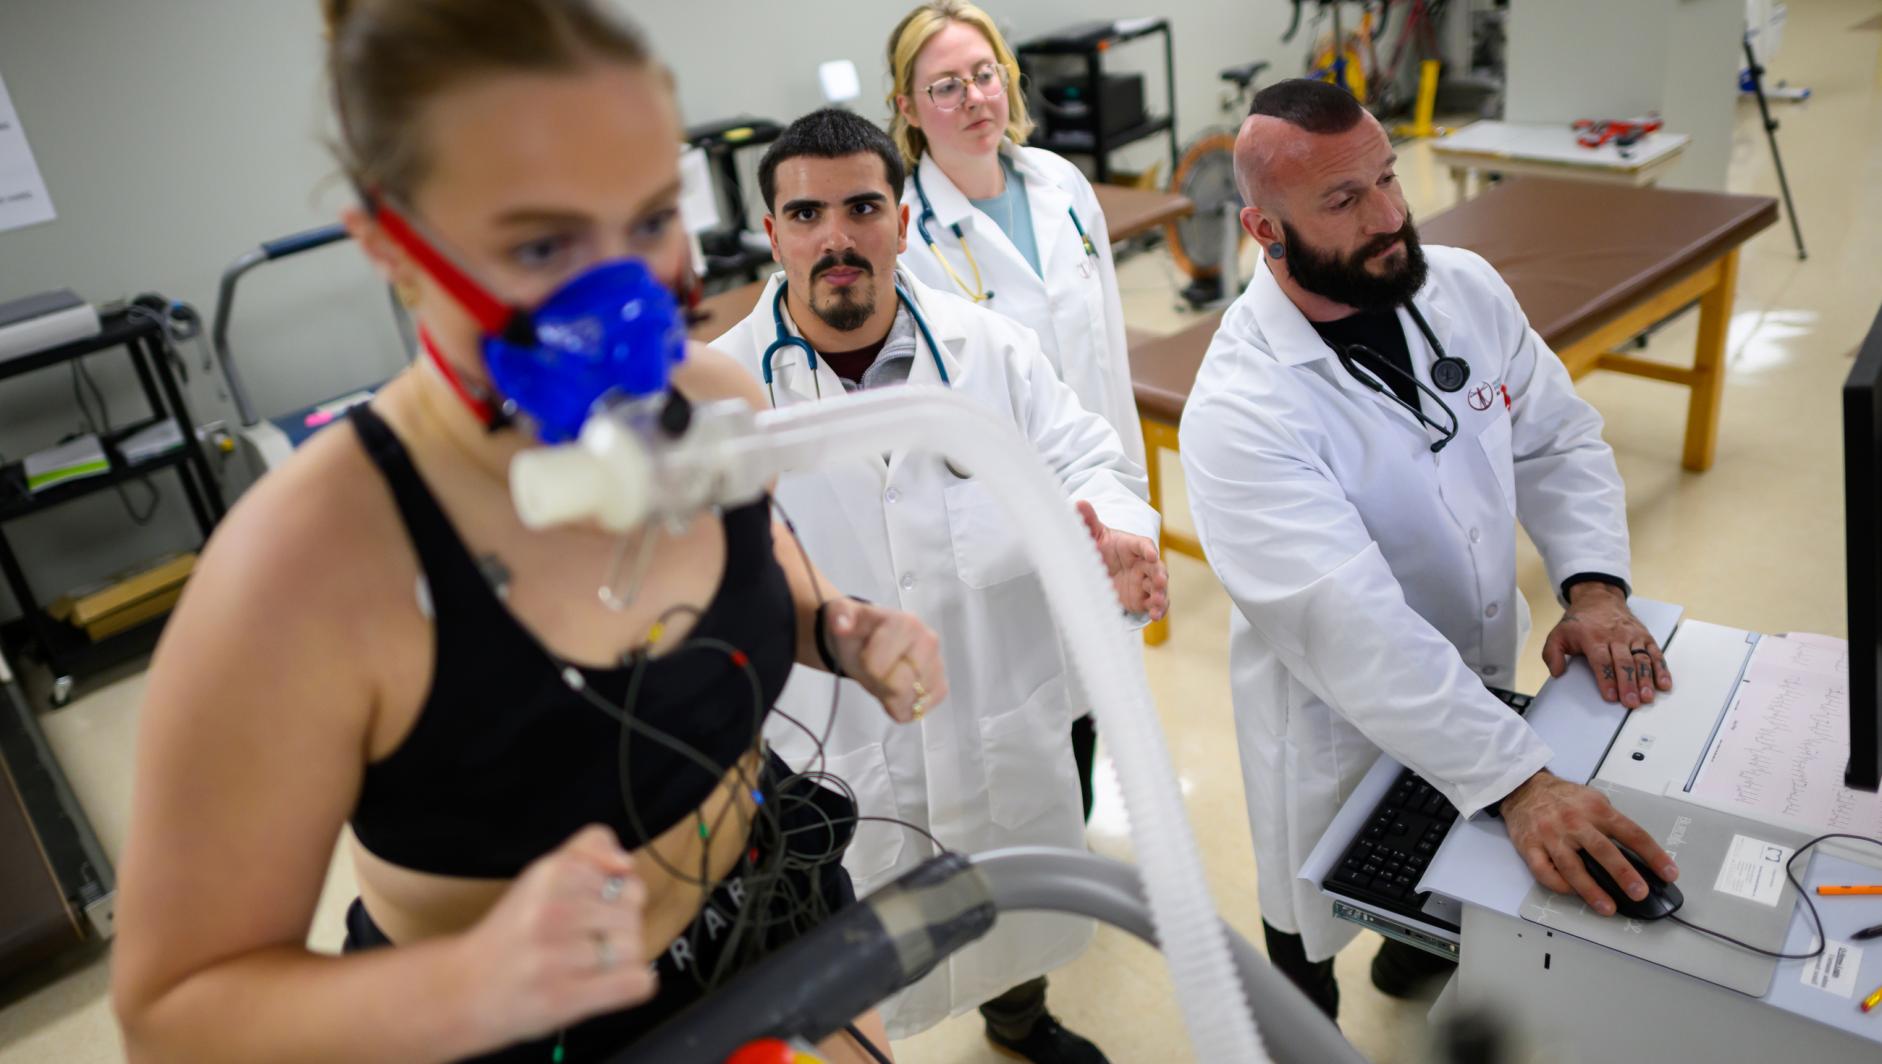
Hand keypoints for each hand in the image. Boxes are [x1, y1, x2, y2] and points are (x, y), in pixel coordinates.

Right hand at [455, 825, 654, 1046]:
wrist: (465, 987)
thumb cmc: (513, 933)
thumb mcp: (543, 875)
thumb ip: (589, 851)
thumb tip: (628, 863)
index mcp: (551, 873)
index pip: (627, 876)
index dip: (614, 895)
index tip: (586, 908)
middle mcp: (554, 909)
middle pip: (633, 913)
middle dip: (616, 928)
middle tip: (580, 942)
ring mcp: (558, 955)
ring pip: (635, 948)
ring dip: (618, 961)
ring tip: (584, 966)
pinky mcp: (565, 997)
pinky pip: (636, 983)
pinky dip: (630, 986)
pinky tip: (605, 985)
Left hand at [822, 598, 946, 722]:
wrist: (870, 641)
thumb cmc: (859, 632)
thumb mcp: (842, 616)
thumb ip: (839, 616)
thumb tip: (841, 625)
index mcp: (907, 623)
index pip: (879, 667)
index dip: (865, 667)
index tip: (865, 655)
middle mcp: (929, 642)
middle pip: (898, 686)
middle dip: (878, 684)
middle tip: (874, 669)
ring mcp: (937, 665)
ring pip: (908, 701)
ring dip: (888, 697)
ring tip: (885, 677)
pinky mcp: (940, 687)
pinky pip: (917, 710)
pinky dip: (901, 707)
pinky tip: (895, 691)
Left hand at [1076, 501, 1169, 620]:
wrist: (1101, 568)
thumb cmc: (1101, 548)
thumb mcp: (1093, 534)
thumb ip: (1088, 521)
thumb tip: (1079, 503)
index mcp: (1132, 546)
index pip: (1143, 544)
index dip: (1147, 549)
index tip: (1151, 554)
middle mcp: (1142, 563)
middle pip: (1156, 567)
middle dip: (1160, 574)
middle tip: (1160, 581)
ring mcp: (1143, 581)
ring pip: (1158, 587)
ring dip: (1160, 594)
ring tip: (1157, 602)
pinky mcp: (1142, 598)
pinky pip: (1154, 604)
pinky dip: (1158, 610)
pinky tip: (1155, 615)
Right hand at [1500, 770, 1678, 915]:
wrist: (1524, 788)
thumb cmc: (1562, 798)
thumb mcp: (1593, 800)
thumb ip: (1612, 823)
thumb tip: (1638, 854)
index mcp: (1596, 809)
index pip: (1631, 833)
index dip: (1653, 854)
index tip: (1669, 873)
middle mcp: (1574, 822)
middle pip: (1602, 850)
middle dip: (1623, 873)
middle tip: (1639, 893)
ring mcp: (1551, 835)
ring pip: (1572, 867)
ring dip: (1591, 890)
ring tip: (1608, 907)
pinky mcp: (1531, 847)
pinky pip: (1544, 872)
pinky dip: (1559, 885)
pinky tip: (1572, 893)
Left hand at [1542, 582, 1671, 707]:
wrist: (1599, 598)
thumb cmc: (1580, 621)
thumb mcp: (1558, 634)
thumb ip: (1552, 654)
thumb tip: (1557, 672)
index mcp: (1593, 637)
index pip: (1601, 660)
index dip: (1607, 679)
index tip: (1611, 696)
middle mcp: (1615, 636)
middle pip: (1623, 662)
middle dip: (1628, 684)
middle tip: (1632, 702)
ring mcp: (1632, 636)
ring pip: (1641, 659)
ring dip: (1646, 679)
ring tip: (1647, 697)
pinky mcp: (1645, 636)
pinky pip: (1655, 653)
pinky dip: (1661, 669)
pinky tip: (1663, 684)